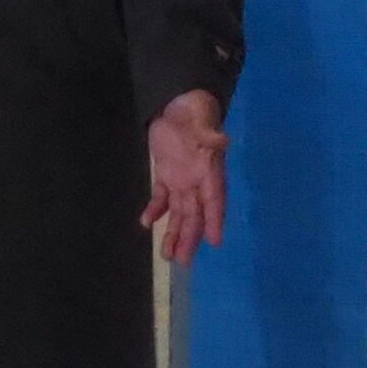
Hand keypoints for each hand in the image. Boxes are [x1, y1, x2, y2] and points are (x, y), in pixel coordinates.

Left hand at [142, 90, 227, 266]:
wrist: (181, 105)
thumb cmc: (196, 114)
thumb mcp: (203, 122)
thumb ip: (209, 133)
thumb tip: (220, 138)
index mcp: (210, 173)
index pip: (214, 201)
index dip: (214, 220)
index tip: (214, 242)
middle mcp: (198, 183)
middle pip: (195, 215)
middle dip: (189, 238)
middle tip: (183, 262)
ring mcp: (182, 181)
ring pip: (179, 213)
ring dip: (174, 233)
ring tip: (168, 256)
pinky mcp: (167, 175)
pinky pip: (161, 198)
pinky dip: (155, 210)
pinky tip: (146, 223)